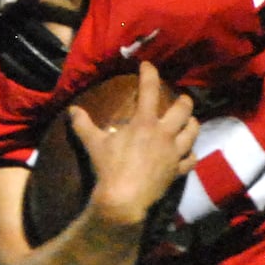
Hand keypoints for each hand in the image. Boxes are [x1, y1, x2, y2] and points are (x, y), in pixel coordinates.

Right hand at [69, 61, 196, 230]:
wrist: (123, 199)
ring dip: (192, 124)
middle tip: (181, 98)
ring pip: (192, 132)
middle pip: (183, 110)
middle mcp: (164, 134)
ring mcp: (173, 153)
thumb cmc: (109, 168)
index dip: (149, 74)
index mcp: (144, 123)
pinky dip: (191, 154)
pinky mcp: (177, 171)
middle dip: (184, 100)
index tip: (148, 65)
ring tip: (189, 122)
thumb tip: (71, 109)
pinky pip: (191, 160)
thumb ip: (83, 124)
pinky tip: (188, 153)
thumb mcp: (93, 144)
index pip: (149, 90)